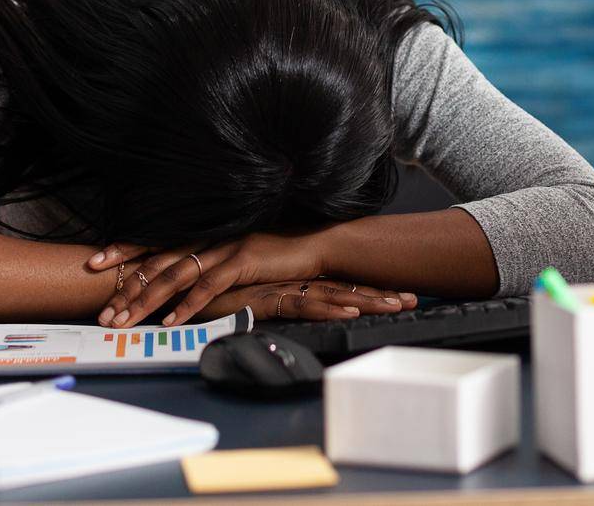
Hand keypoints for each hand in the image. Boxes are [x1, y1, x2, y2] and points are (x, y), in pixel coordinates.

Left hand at [98, 231, 409, 327]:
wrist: (315, 243)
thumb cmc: (275, 252)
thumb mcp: (235, 254)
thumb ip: (208, 261)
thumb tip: (179, 279)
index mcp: (203, 232)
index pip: (155, 240)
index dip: (124, 249)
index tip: (94, 262)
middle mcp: (208, 236)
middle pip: (157, 260)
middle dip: (125, 286)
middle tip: (101, 311)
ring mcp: (224, 246)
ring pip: (175, 274)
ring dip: (146, 300)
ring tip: (123, 321)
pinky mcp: (242, 260)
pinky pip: (209, 285)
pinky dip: (188, 304)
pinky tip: (171, 321)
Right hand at [198, 280, 418, 322]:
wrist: (180, 292)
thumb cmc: (215, 300)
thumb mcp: (252, 305)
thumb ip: (275, 305)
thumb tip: (297, 313)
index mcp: (293, 282)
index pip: (339, 286)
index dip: (370, 291)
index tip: (400, 296)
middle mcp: (291, 281)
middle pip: (345, 288)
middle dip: (380, 295)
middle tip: (413, 300)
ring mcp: (280, 287)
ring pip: (332, 294)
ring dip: (366, 300)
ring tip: (396, 306)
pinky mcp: (264, 297)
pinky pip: (302, 303)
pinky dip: (327, 306)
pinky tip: (349, 309)